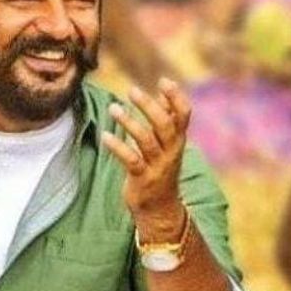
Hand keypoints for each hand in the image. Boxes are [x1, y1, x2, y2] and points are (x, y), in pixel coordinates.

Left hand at [102, 78, 190, 240]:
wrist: (160, 209)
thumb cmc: (161, 169)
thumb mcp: (168, 144)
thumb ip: (168, 118)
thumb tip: (164, 92)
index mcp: (178, 140)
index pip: (184, 115)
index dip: (176, 97)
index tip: (164, 81)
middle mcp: (171, 151)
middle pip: (164, 125)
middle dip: (149, 106)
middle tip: (132, 90)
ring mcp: (157, 165)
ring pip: (146, 140)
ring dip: (129, 122)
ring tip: (113, 108)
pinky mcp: (142, 179)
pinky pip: (131, 160)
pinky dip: (118, 147)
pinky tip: (106, 136)